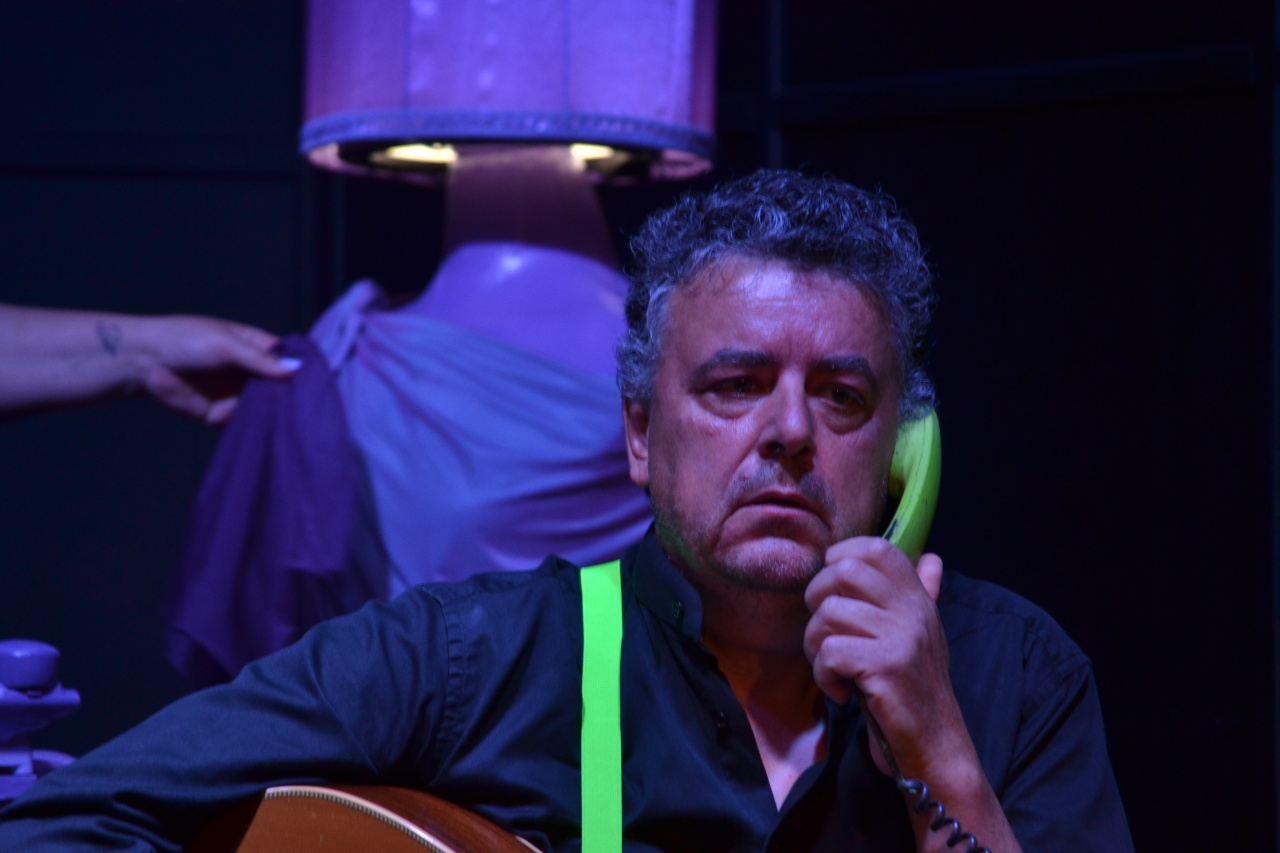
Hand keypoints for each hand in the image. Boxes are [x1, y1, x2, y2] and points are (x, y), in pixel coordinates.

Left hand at [132, 315, 300, 423]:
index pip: (285, 358)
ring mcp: (235, 392)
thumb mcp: (226, 345)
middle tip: (300, 405)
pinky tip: (252, 423)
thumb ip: (260, 360)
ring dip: (268, 411)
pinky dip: (246, 423)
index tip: (315, 382)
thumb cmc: (184, 340)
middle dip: (286, 395)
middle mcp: (248, 371)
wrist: (144, 361)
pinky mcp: (220, 412)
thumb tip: (295, 370)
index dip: (298, 369)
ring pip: (262, 406)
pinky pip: (241, 420)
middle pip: (277, 386)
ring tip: (278, 415)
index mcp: (253, 346)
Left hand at [802, 537, 960, 781]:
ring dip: (815, 647)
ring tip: (833, 671)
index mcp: (918, 600)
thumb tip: (931, 557)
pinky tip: (841, 691)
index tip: (833, 589)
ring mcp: (902, 637)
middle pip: (844, 571)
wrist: (935, 747)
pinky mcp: (887, 666)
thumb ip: (924, 594)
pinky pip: (830, 651)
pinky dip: (823, 675)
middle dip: (817, 600)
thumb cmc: (915, 691)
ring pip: (828, 613)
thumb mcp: (924, 636)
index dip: (843, 556)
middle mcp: (913, 611)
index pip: (879, 548)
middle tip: (825, 635)